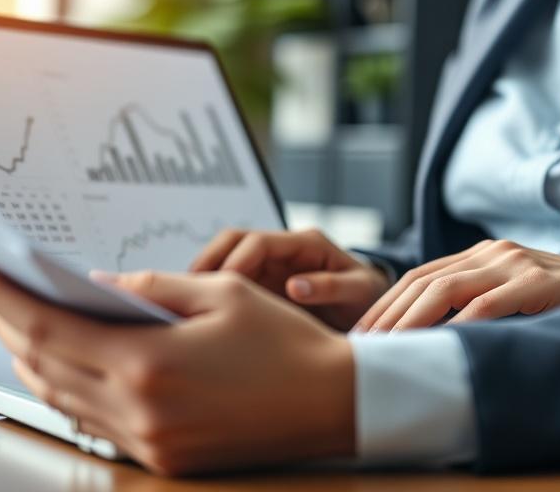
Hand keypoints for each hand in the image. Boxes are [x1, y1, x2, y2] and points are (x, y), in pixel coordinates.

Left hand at [0, 257, 354, 475]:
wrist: (332, 403)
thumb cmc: (285, 341)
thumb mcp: (222, 293)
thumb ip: (152, 286)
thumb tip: (99, 286)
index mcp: (150, 363)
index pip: (51, 328)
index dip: (6, 296)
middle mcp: (139, 409)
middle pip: (46, 366)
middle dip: (10, 325)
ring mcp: (149, 441)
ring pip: (64, 399)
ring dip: (33, 361)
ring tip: (18, 325)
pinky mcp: (163, 458)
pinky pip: (96, 422)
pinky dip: (69, 390)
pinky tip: (65, 367)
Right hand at [191, 228, 390, 329]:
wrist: (373, 311)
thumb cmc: (368, 298)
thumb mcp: (359, 292)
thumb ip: (330, 287)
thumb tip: (293, 287)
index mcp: (305, 244)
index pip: (257, 241)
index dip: (235, 262)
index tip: (220, 289)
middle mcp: (283, 249)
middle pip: (233, 242)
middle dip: (208, 263)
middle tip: (188, 294)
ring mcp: (270, 266)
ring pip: (225, 260)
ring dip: (204, 279)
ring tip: (186, 307)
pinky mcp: (262, 285)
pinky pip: (230, 284)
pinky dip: (213, 295)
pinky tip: (201, 319)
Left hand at [354, 239, 559, 331]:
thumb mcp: (513, 300)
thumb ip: (477, 307)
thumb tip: (430, 343)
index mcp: (481, 255)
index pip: (419, 277)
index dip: (386, 305)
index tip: (362, 335)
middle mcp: (492, 252)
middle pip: (423, 280)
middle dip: (388, 314)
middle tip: (363, 347)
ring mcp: (515, 263)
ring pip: (448, 288)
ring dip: (412, 321)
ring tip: (389, 348)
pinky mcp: (539, 281)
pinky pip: (491, 303)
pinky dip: (462, 324)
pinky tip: (442, 345)